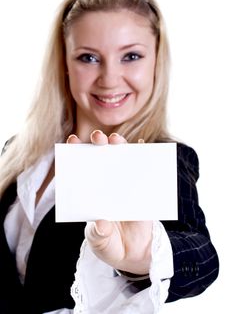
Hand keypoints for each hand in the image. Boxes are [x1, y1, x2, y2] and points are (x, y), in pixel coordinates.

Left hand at [67, 130, 151, 274]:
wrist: (134, 253)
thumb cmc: (110, 245)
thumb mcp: (101, 243)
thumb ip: (99, 236)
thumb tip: (101, 223)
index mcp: (89, 194)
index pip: (79, 169)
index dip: (75, 153)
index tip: (72, 140)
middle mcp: (104, 184)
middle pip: (99, 158)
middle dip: (98, 144)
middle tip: (98, 137)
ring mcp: (122, 184)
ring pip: (120, 159)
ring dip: (119, 146)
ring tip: (117, 140)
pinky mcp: (140, 188)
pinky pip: (141, 170)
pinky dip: (143, 157)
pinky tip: (143, 147)